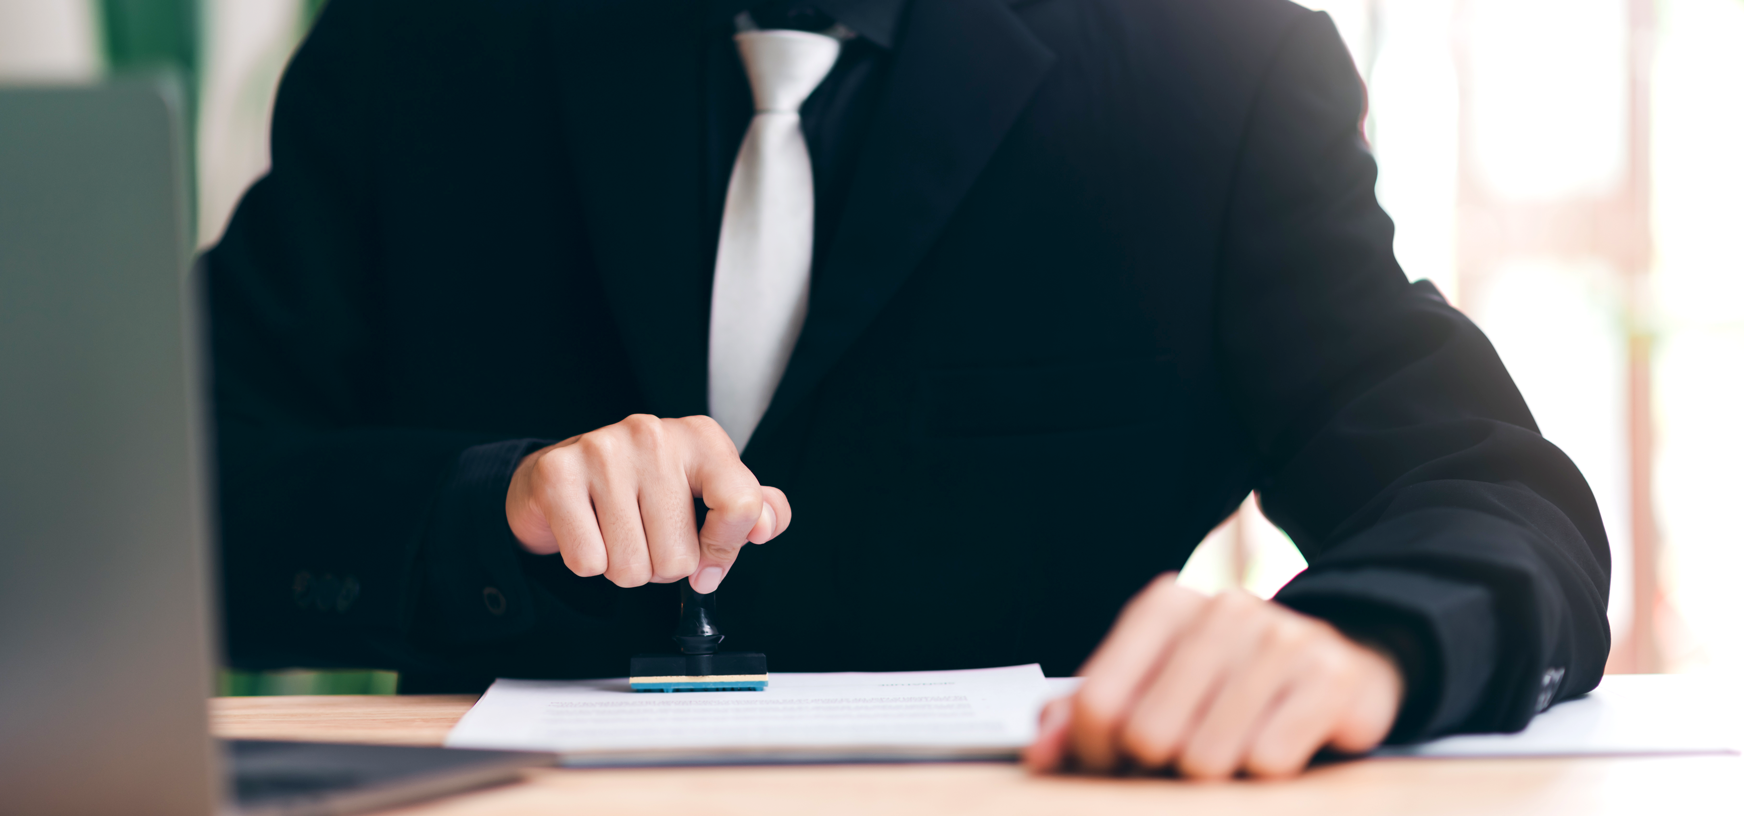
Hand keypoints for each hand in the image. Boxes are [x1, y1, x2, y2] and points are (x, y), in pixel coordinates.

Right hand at [506, 414, 791, 592]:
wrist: (563, 478)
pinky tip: (587, 531)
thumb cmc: (646, 490)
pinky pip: (588, 562)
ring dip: (625, 568)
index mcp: (702, 438)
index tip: (709, 554)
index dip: (725, 548)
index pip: (743, 507)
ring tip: (616, 534)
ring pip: (631, 567)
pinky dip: (588, 563)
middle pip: (679, 557)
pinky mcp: (558, 474)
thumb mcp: (708, 494)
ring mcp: (603, 450)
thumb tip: (764, 529)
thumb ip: (751, 512)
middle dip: (661, 566)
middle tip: (646, 537)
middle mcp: (654, 434)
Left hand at [1025, 573, 1401, 778]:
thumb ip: (1087, 712)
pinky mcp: (1330, 678)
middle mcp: (1223, 609)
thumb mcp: (1152, 683)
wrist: (1338, 660)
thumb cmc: (1227, 682)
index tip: (1115, 760)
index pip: (1098, 703)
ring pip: (1207, 757)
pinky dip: (1266, 771)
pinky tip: (1277, 742)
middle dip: (1160, 766)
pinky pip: (1267, 762)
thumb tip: (1042, 753)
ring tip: (1233, 748)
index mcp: (1166, 605)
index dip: (1096, 752)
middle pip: (1149, 735)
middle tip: (1184, 756)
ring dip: (1216, 773)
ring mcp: (1281, 639)